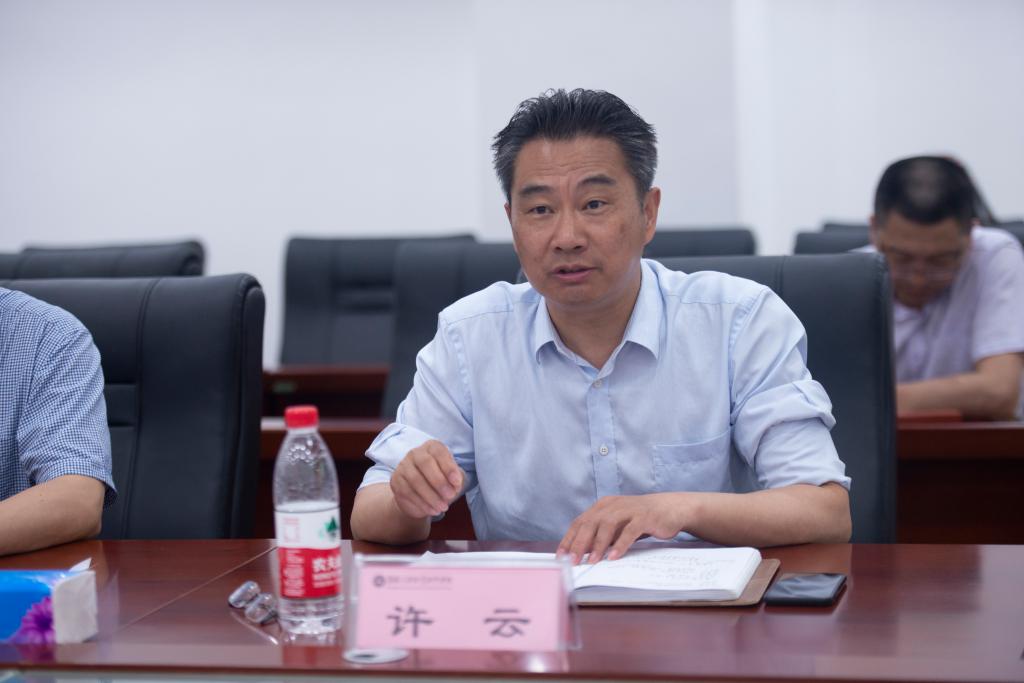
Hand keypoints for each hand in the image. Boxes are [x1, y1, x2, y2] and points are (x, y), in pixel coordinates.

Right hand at [389, 440, 463, 519]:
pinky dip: (422, 503)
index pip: (439, 452)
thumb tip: (454, 485)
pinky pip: (407, 492)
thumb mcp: (453, 478)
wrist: (420, 496)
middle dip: (439, 482)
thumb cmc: (441, 481)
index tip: (457, 483)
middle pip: (425, 463)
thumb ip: (456, 479)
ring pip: (415, 479)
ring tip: (442, 507)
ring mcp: (403, 466)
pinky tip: (432, 510)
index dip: (449, 467)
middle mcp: (416, 453)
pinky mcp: (395, 480)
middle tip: (450, 496)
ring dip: (431, 496)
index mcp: (432, 447)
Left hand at [557, 494, 685, 563]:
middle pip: (590, 523)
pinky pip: (629, 531)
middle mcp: (613, 505)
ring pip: (607, 525)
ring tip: (592, 561)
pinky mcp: (644, 517)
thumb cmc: (639, 520)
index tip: (561, 556)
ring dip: (598, 544)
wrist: (670, 508)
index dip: (569, 538)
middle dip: (579, 543)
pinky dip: (620, 544)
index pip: (580, 522)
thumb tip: (582, 553)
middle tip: (573, 561)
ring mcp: (628, 509)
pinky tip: (614, 557)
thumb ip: (601, 536)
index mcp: (603, 506)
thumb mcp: (617, 526)